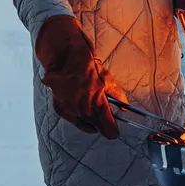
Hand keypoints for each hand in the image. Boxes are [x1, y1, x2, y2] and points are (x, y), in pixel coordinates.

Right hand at [38, 18, 120, 137]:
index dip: (112, 130)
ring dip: (91, 121)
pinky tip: (82, 106)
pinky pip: (73, 119)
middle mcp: (82, 109)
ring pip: (84, 124)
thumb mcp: (106, 78)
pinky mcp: (59, 108)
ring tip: (93, 109)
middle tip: (106, 118)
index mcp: (96, 101)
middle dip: (102, 124)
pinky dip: (78, 116)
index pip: (108, 128)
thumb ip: (117, 96)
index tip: (115, 130)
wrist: (63, 55)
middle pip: (96, 127)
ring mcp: (69, 110)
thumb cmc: (86, 64)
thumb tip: (125, 108)